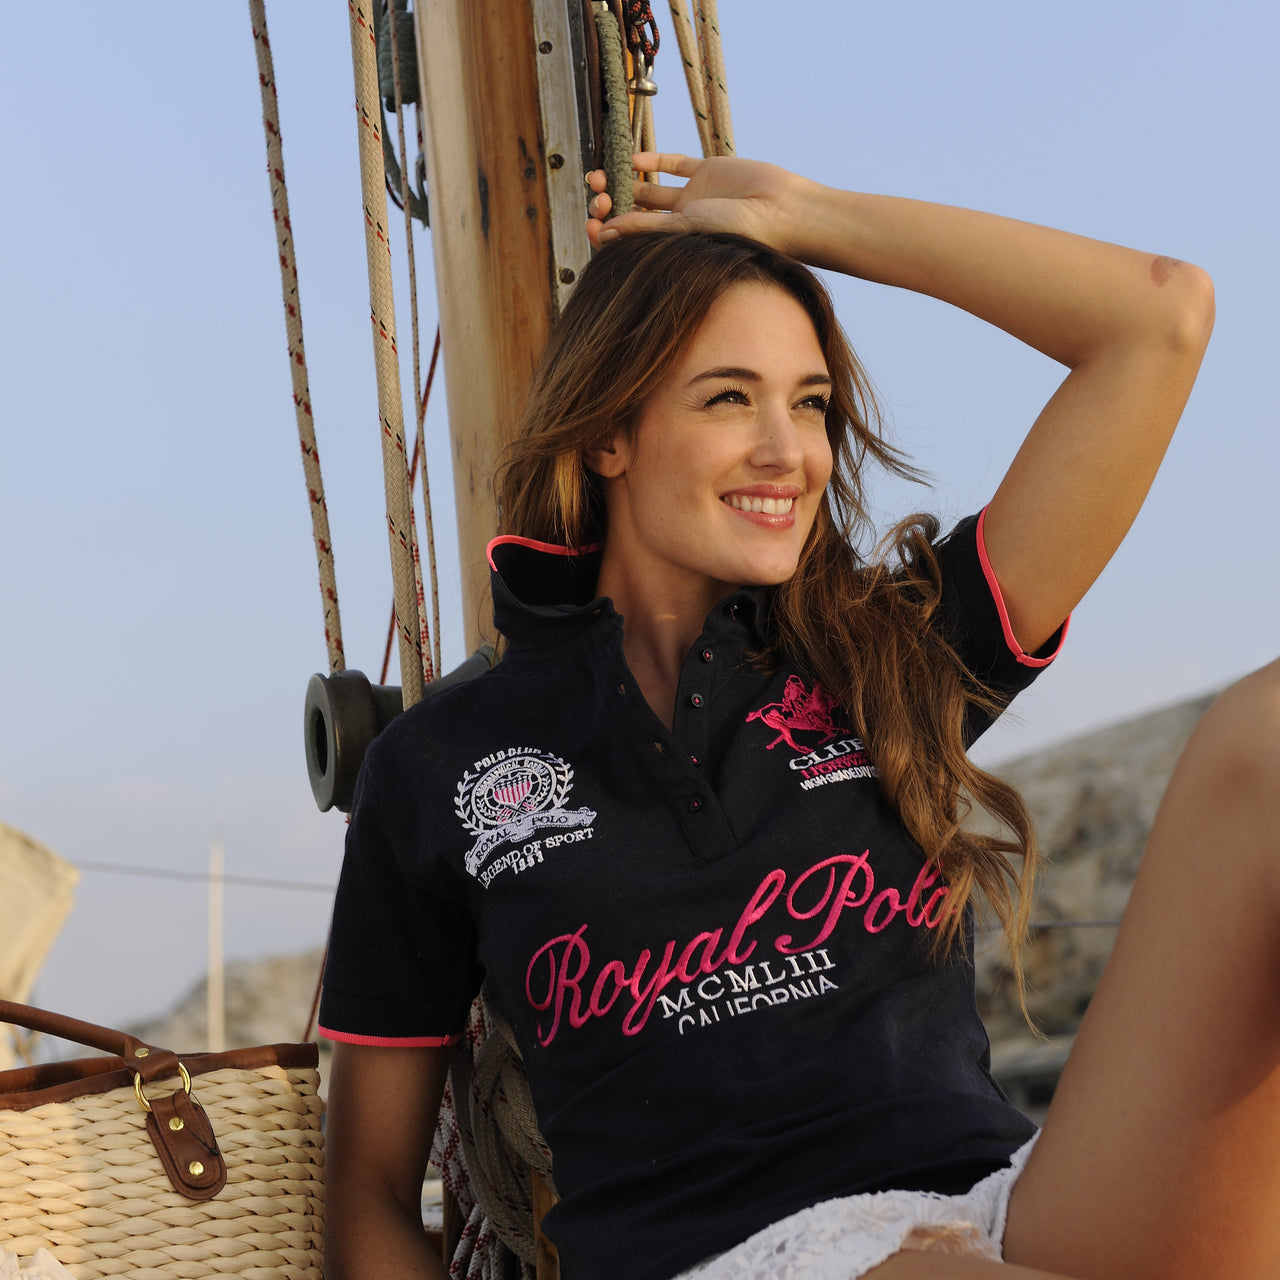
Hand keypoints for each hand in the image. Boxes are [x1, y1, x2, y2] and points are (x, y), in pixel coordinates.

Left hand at [585, 153, 813, 254]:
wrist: (780, 210)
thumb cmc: (739, 232)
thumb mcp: (686, 231)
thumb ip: (647, 227)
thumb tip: (605, 233)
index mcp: (676, 246)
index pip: (634, 240)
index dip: (609, 232)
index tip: (592, 223)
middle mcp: (681, 223)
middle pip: (636, 212)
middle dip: (611, 203)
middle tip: (595, 194)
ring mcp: (694, 196)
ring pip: (649, 188)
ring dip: (624, 181)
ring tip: (599, 176)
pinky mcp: (708, 171)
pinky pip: (675, 164)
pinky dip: (653, 160)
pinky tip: (634, 159)